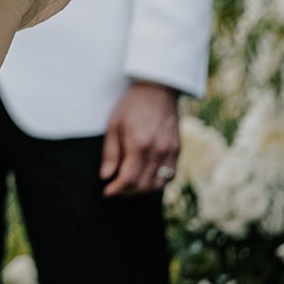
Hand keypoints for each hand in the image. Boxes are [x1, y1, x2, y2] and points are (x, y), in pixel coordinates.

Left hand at [99, 80, 180, 196]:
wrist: (157, 90)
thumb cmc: (131, 105)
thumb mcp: (113, 125)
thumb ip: (110, 153)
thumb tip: (106, 176)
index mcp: (139, 144)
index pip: (129, 179)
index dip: (116, 190)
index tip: (107, 192)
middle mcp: (158, 151)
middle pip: (143, 186)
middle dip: (127, 192)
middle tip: (115, 190)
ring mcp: (171, 152)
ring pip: (158, 185)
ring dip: (142, 191)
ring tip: (128, 187)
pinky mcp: (178, 150)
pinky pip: (170, 176)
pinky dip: (157, 182)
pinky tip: (145, 178)